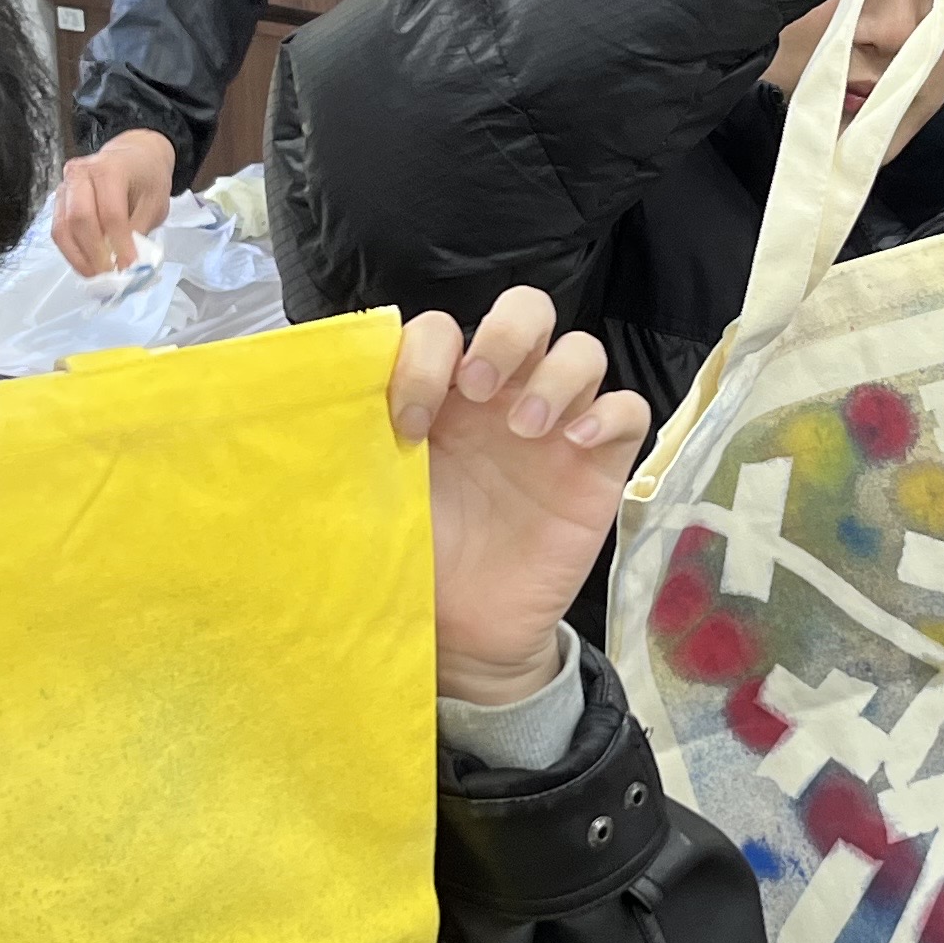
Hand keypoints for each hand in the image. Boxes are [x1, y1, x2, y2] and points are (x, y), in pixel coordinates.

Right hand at [50, 128, 176, 278]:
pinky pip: (58, 230)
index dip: (118, 244)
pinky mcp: (58, 200)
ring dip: (78, 257)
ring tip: (96, 276)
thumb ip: (139, 231)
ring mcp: (65, 185)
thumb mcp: (154, 203)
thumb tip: (124, 264)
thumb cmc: (147, 178)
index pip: (110, 212)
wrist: (134, 156)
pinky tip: (86, 264)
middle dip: (94, 253)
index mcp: (110, 168)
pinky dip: (71, 251)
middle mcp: (81, 173)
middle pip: (79, 219)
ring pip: (63, 227)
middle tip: (109, 276)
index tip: (127, 267)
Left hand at [390, 288, 650, 707]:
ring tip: (525, 429)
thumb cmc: (420, 557)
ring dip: (555, 375)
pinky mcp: (600, 464)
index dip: (425, 359)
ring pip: (582, 350)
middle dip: (505, 334)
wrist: (468, 632)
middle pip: (527, 310)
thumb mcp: (377, 499)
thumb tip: (315, 416)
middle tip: (479, 387)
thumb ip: (361, 448)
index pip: (443, 330)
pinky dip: (608, 412)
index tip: (407, 424)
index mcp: (445, 394)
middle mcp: (504, 396)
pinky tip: (577, 442)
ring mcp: (558, 426)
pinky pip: (628, 409)